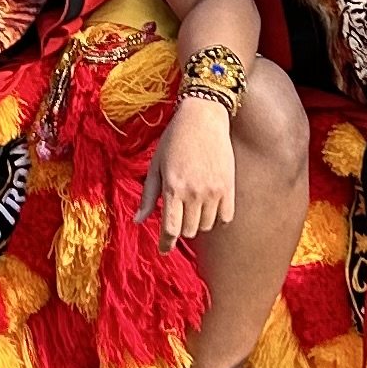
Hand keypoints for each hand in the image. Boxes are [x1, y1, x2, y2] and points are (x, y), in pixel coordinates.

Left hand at [139, 95, 235, 241]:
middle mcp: (194, 193)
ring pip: (206, 226)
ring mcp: (214, 191)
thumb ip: (149, 196)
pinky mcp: (229, 188)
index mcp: (173, 187)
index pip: (170, 229)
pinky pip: (225, 218)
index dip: (166, 244)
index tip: (164, 250)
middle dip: (181, 229)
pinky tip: (209, 209)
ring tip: (192, 208)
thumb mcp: (156, 165)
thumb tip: (137, 220)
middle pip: (189, 231)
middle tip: (178, 216)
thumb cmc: (174, 139)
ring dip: (197, 223)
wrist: (203, 117)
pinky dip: (216, 219)